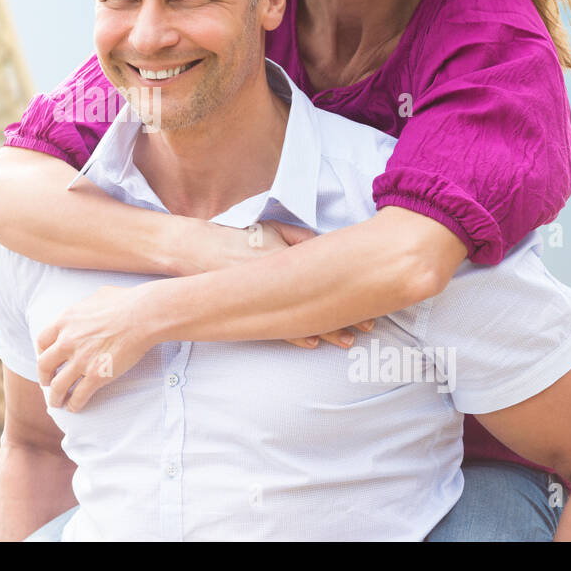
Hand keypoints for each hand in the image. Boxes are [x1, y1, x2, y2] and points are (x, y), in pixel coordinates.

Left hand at [36, 283, 156, 412]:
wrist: (143, 315)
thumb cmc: (125, 301)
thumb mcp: (95, 296)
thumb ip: (84, 308)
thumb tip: (87, 310)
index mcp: (65, 321)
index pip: (42, 341)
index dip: (41, 353)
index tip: (46, 358)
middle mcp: (67, 341)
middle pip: (44, 365)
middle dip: (44, 377)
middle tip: (47, 383)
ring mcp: (81, 360)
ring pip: (57, 386)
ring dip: (55, 397)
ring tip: (57, 402)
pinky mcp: (97, 375)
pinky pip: (79, 396)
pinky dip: (74, 404)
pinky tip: (74, 407)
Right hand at [249, 220, 379, 351]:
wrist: (200, 251)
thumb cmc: (239, 236)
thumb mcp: (272, 227)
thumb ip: (300, 237)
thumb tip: (324, 245)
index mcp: (290, 255)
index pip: (327, 272)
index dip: (352, 285)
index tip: (370, 296)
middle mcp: (282, 279)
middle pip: (323, 299)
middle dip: (347, 314)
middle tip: (369, 325)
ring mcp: (267, 297)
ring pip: (305, 317)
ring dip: (328, 330)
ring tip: (348, 340)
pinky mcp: (253, 310)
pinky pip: (279, 326)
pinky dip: (297, 335)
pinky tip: (313, 343)